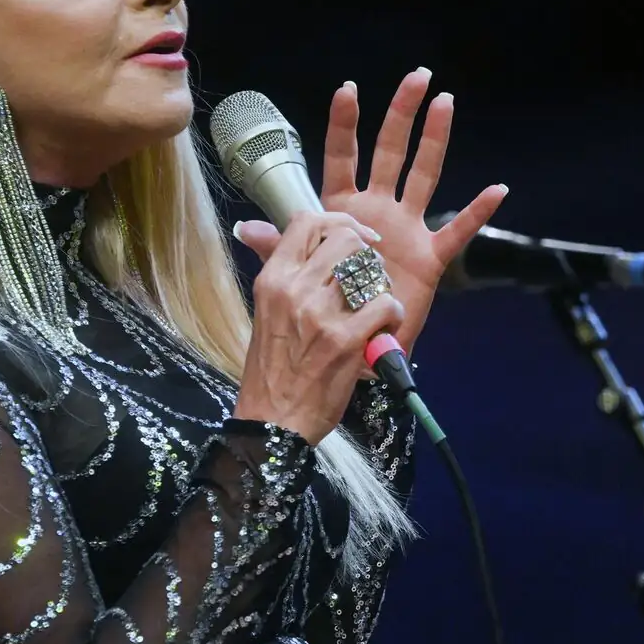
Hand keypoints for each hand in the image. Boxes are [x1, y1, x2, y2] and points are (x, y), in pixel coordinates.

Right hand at [232, 211, 405, 444]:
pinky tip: (383, 331)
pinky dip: (393, 316)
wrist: (273, 421)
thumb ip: (273, 267)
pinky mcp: (347, 340)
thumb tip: (251, 227)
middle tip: (368, 279)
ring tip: (375, 305)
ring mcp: (321, 314)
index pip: (306, 221)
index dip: (338, 222)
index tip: (354, 240)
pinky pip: (386, 305)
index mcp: (273, 279)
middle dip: (366, 254)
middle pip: (346, 239)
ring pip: (369, 269)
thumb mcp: (265, 309)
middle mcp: (295, 289)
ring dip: (381, 285)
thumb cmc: (271, 368)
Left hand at [233, 68, 506, 355]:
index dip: (345, 123)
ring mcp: (407, 230)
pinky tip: (496, 190)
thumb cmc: (327, 310)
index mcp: (345, 210)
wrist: (353, 350)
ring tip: (446, 104)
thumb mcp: (296, 276)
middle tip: (418, 77)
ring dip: (436, 140)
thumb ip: (281, 247)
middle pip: (392, 151)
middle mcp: (378, 211)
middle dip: (402, 113)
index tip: (348, 88)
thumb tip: (247, 229)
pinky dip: (478, 212)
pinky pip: (458, 231)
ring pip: (424, 175)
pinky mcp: (430, 258)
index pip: (344, 156)